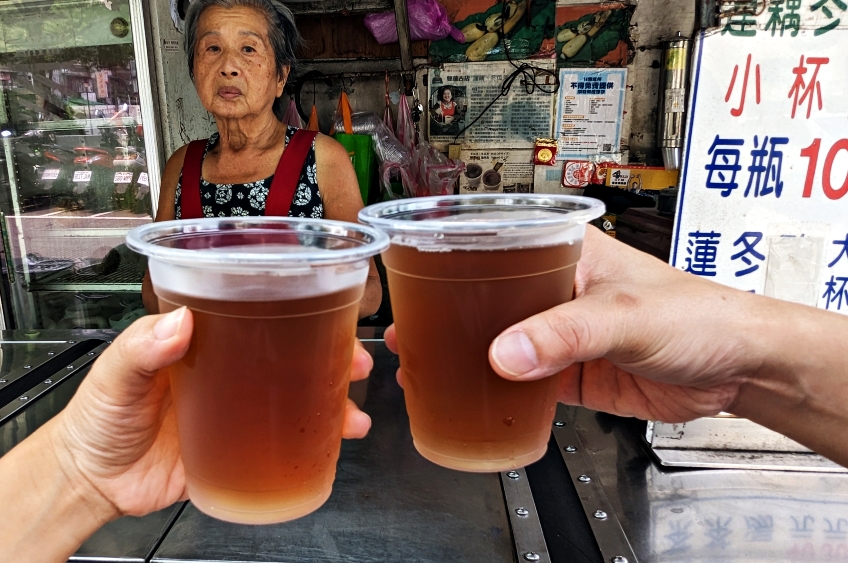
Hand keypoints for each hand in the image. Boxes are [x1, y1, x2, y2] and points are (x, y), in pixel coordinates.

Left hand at [49, 307, 372, 517]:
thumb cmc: (96, 419)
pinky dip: (312, 445)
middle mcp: (226, 370)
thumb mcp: (113, 374)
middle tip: (355, 361)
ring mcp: (235, 411)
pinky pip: (282, 446)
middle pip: (289, 353)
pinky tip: (331, 446)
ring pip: (295, 398)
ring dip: (332, 401)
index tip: (327, 308)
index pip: (255, 310)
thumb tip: (178, 321)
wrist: (89, 480)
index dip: (296, 307)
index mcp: (201, 339)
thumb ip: (140, 347)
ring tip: (351, 413)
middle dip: (332, 354)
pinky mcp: (235, 450)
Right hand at [384, 226, 749, 423]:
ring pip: (496, 340)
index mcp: (562, 252)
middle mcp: (553, 288)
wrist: (738, 370)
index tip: (412, 282)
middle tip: (406, 334)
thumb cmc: (700, 314)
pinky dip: (492, 389)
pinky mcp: (568, 371)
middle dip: (443, 316)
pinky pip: (519, 380)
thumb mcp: (626, 315)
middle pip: (483, 296)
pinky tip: (466, 396)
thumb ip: (566, 334)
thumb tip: (507, 354)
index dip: (447, 260)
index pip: (492, 242)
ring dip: (462, 356)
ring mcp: (558, 332)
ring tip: (422, 367)